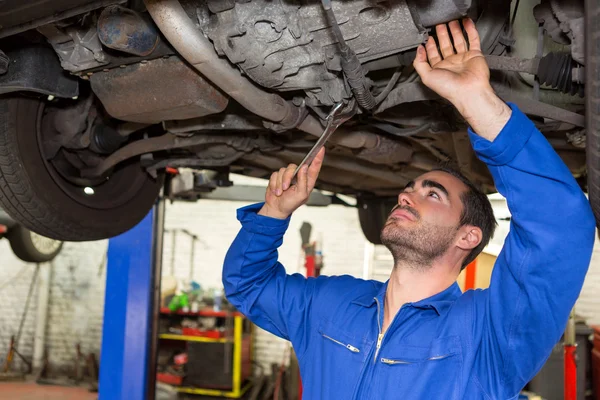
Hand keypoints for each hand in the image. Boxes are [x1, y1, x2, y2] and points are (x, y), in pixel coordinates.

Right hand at [258, 148, 324, 219]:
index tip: (321, 149)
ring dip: (279, 183)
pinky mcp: (278, 177)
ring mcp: (288, 176)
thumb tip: (305, 168)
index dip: (318, 157)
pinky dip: (274, 184)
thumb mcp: (300, 195)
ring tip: (280, 192)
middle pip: (294, 167)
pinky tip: (276, 190)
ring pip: (283, 170)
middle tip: (285, 187)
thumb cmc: (290, 204)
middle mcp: (299, 177)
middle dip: (287, 177)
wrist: (276, 208)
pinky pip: (275, 174)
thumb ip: (303, 181)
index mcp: (307, 181)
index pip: (314, 167)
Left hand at [413, 19, 510, 140]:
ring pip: (458, 41)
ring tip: (451, 20)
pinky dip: (470, 30)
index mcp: (439, 69)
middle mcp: (451, 64)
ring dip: (454, 30)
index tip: (428, 36)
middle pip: (445, 45)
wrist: (469, 91)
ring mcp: (463, 59)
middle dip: (442, 34)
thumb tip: (418, 50)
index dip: (430, 45)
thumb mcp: (426, 76)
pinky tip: (466, 22)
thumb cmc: (449, 88)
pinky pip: (473, 40)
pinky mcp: (475, 55)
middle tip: (439, 24)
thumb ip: (419, 63)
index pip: (433, 54)